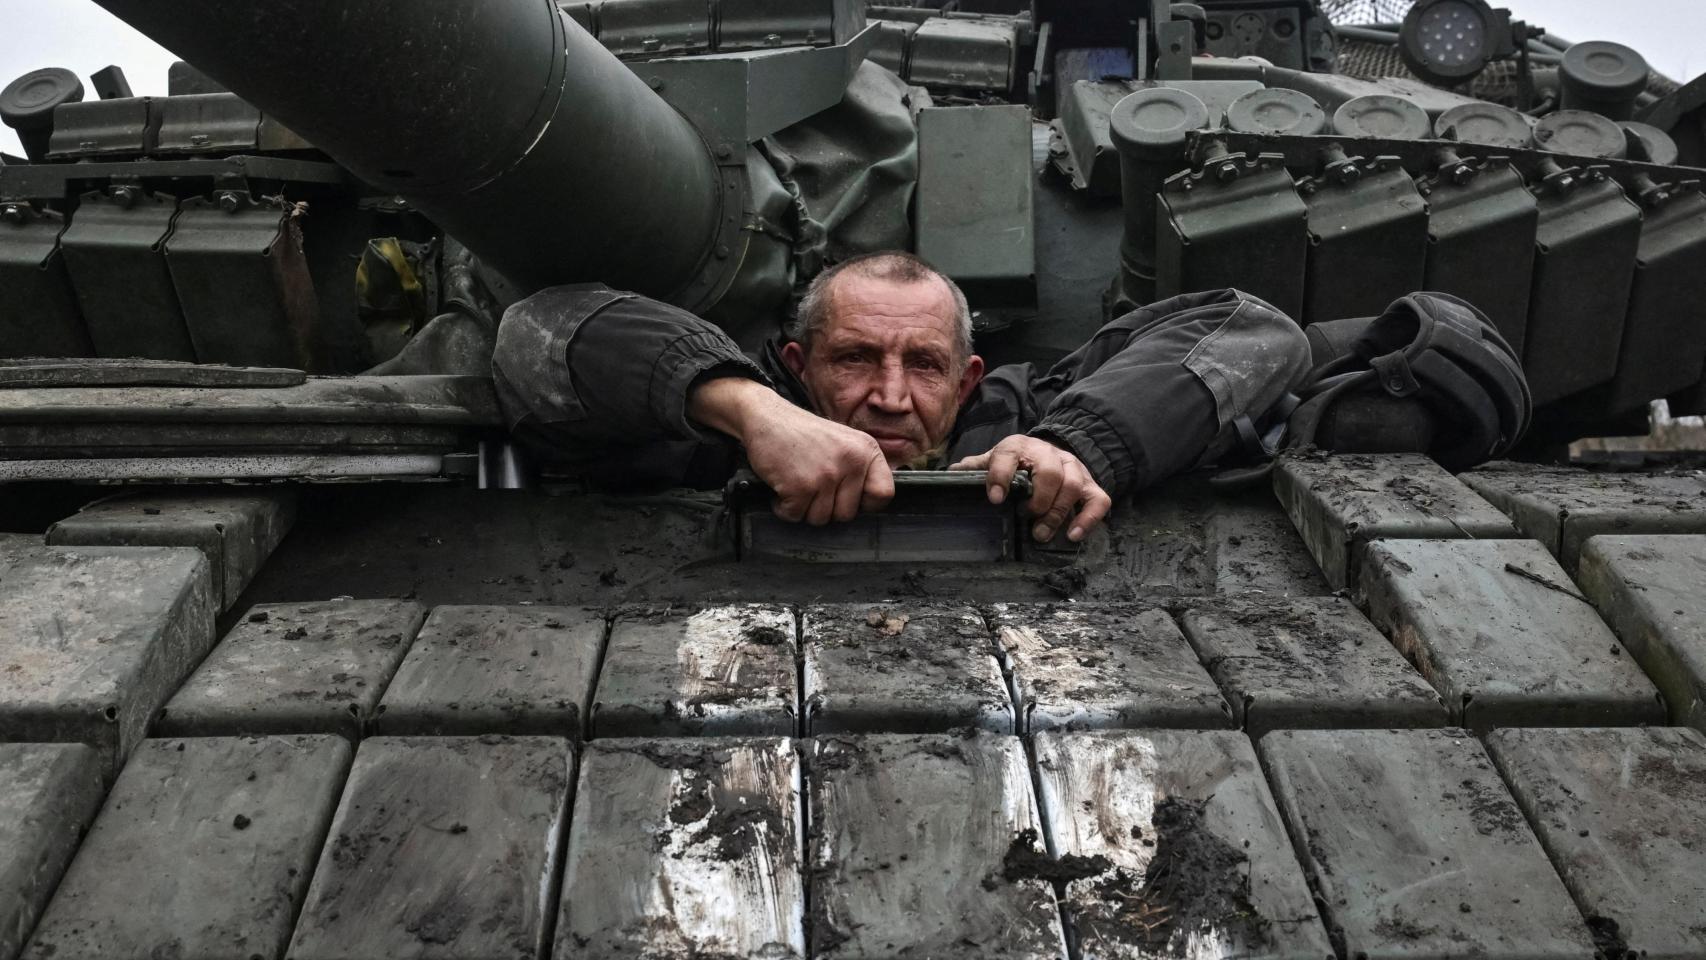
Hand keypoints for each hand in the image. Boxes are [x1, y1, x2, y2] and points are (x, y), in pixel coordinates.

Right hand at [689, 377, 893, 523]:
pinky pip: (795, 515)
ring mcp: (827, 475)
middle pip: (847, 514)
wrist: (767, 416)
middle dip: (826, 507)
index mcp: (867, 451)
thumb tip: (870, 505)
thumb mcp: (844, 442)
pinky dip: (783, 507)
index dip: (864, 503)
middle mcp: (851, 462)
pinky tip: (782, 486)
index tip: (846, 497)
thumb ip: (859, 469)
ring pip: (820, 519)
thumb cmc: (803, 434)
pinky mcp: (801, 487)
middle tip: (811, 485)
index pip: (883, 494)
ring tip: (797, 482)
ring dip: (803, 507)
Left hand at [950, 435, 1111, 542]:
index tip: (994, 498)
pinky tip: (1073, 535)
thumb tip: (949, 476)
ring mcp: (1073, 468)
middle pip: (1050, 472)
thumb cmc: (1016, 462)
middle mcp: (1048, 454)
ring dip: (1057, 512)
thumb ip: (975, 467)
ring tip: (1041, 534)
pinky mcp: (1090, 484)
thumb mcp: (993, 459)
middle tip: (1026, 518)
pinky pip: (1099, 500)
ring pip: (1073, 485)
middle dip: (1038, 499)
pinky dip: (1088, 518)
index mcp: (1018, 447)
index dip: (1001, 475)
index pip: (1009, 455)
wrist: (1048, 451)